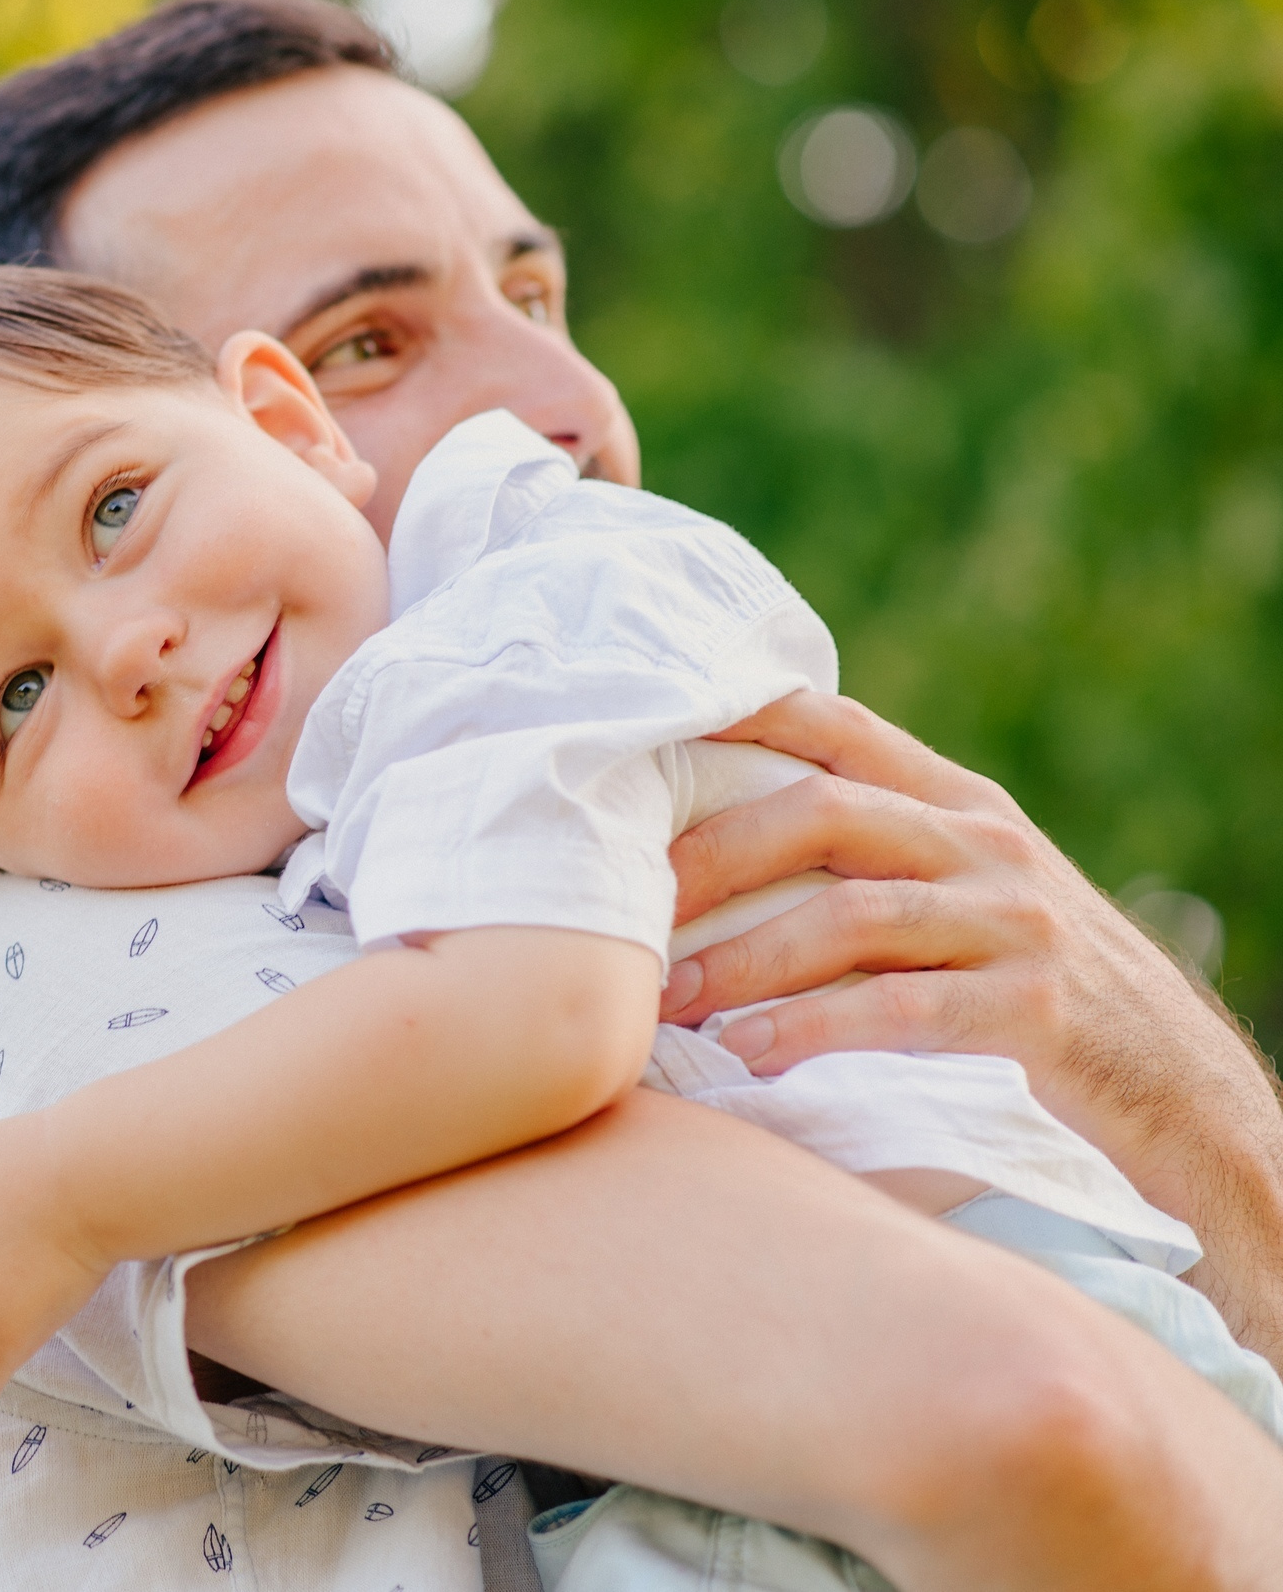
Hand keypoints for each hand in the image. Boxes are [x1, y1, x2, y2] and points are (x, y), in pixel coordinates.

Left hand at [654, 693, 1282, 1271]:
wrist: (1181, 1095)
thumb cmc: (1034, 999)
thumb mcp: (966, 900)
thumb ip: (871, 858)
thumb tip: (709, 846)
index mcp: (957, 805)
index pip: (836, 726)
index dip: (738, 709)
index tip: (641, 719)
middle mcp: (984, 847)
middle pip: (821, 812)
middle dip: (709, 855)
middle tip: (622, 903)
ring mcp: (1014, 926)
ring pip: (852, 917)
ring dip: (744, 958)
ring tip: (667, 998)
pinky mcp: (1035, 1013)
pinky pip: (903, 1011)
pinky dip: (814, 1029)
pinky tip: (747, 1052)